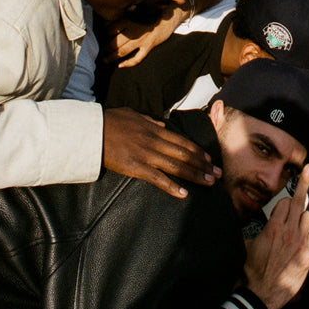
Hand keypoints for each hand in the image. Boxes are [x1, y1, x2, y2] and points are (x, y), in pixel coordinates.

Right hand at [101, 107, 218, 198]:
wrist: (90, 130)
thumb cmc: (109, 121)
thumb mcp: (133, 115)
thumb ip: (150, 121)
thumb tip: (162, 124)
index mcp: (155, 129)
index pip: (183, 142)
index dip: (199, 151)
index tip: (210, 159)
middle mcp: (155, 142)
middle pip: (185, 155)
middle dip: (204, 165)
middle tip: (218, 174)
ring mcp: (146, 155)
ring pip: (177, 166)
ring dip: (195, 175)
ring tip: (209, 182)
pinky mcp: (135, 167)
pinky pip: (157, 178)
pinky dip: (172, 186)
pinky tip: (183, 193)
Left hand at [103, 1, 189, 66]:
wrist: (168, 18)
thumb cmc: (150, 14)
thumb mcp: (135, 12)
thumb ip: (122, 18)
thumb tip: (107, 24)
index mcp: (129, 21)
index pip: (110, 29)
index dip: (104, 34)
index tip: (101, 36)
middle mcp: (133, 31)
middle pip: (114, 42)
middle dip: (106, 48)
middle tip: (100, 51)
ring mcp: (141, 40)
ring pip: (123, 51)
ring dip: (112, 57)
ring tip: (105, 60)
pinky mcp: (148, 47)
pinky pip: (137, 58)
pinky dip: (129, 63)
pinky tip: (121, 65)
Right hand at [244, 164, 308, 308]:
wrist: (262, 293)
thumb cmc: (252, 271)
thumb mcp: (247, 246)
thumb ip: (252, 230)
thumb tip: (243, 221)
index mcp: (273, 228)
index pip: (286, 201)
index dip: (286, 199)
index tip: (293, 187)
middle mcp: (289, 232)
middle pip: (300, 201)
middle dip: (304, 184)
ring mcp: (301, 243)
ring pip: (308, 217)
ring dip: (302, 219)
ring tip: (294, 227)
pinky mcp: (308, 255)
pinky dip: (305, 239)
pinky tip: (296, 247)